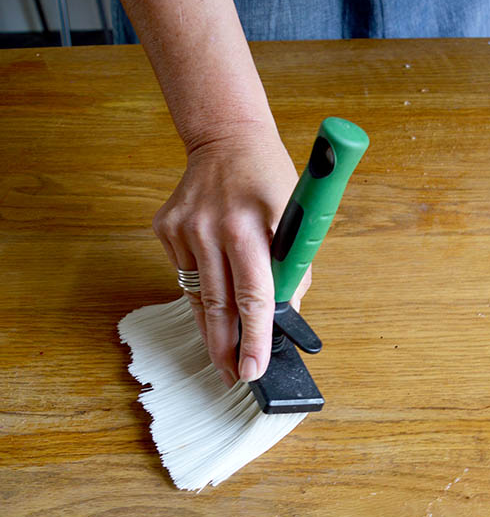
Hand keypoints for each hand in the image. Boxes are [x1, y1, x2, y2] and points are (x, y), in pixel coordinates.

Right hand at [153, 125, 310, 386]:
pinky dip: (201, 292)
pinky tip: (212, 301)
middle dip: (225, 349)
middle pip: (218, 306)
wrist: (227, 138)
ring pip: (197, 296)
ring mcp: (182, 229)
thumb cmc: (270, 178)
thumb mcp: (296, 218)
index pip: (254, 298)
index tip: (252, 370)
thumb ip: (293, 269)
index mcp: (248, 228)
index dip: (255, 339)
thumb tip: (285, 316)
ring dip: (211, 329)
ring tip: (222, 356)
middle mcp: (209, 230)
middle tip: (232, 377)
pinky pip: (185, 273)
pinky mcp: (165, 228)